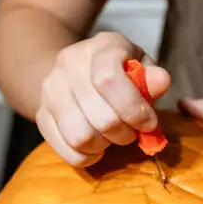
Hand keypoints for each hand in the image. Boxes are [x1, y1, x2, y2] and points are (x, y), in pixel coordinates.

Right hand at [36, 32, 169, 167]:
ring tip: (113, 138)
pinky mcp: (41, 115)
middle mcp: (69, 63)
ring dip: (105, 146)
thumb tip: (161, 82)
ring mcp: (50, 89)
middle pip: (100, 116)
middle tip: (132, 132)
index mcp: (100, 46)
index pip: (108, 79)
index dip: (133, 108)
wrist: (74, 72)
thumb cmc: (119, 71)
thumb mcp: (141, 67)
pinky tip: (97, 148)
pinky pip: (65, 149)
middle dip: (124, 133)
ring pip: (80, 136)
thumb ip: (152, 78)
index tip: (149, 123)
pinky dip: (87, 157)